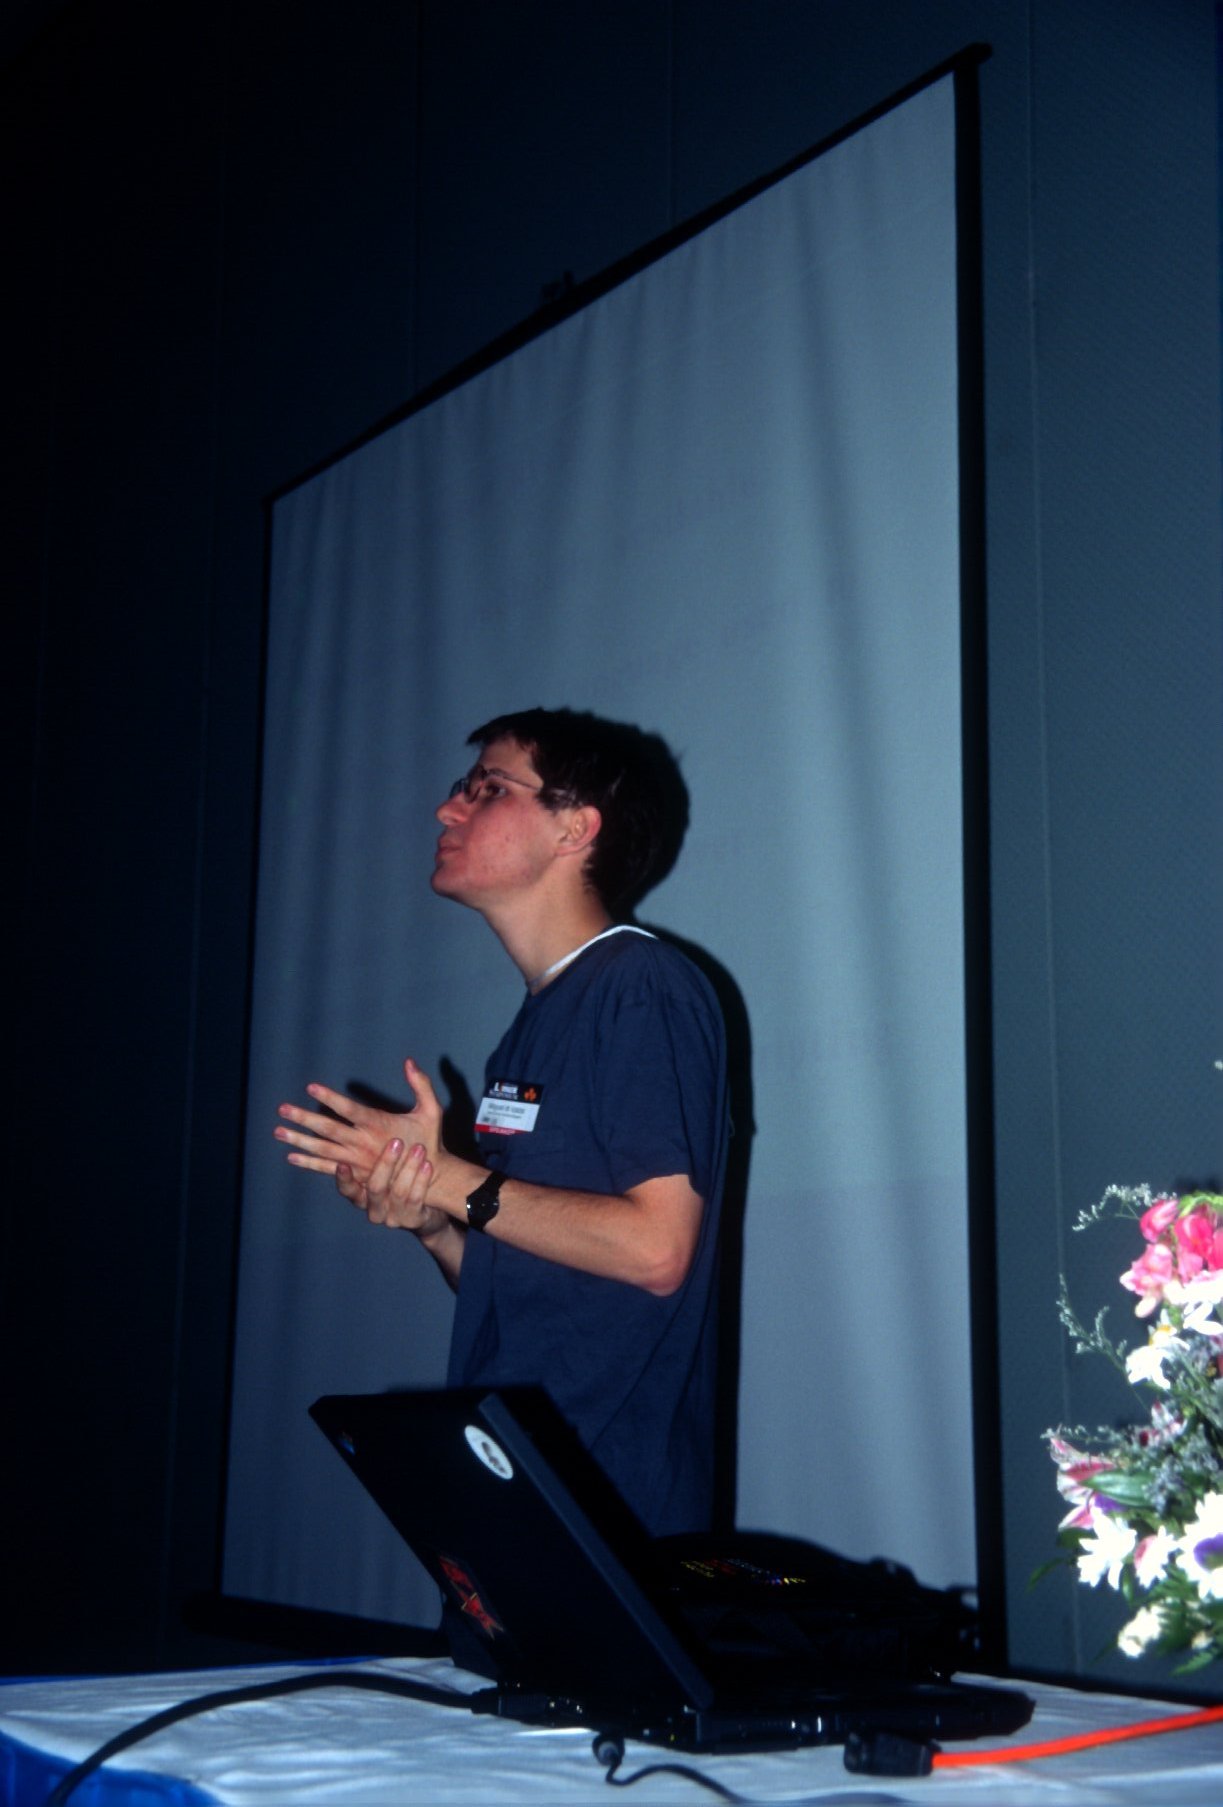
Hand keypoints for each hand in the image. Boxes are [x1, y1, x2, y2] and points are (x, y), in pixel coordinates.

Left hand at [275, 1057, 446, 1185]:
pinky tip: (291, 1157)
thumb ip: (421, 1084)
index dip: (329, 1098)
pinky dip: (309, 1163)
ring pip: (322, 1150)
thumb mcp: (431, 1110)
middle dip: (304, 1118)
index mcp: (378, 1125)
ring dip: (299, 1141)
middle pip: (328, 1130)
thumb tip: (408, 1061)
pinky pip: (327, 1169)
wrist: (429, 1178)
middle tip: (283, 1109)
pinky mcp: (355, 1175)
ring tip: (279, 1132)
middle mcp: (363, 1143)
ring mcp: (356, 1161)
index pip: (348, 1109)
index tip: (311, 1087)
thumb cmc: (428, 1141)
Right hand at [337, 1136, 449, 1236]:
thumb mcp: (384, 1163)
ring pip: (398, 1193)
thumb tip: (354, 1116)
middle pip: (374, 1189)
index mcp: (363, 1193)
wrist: (432, 1204)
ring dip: (409, 1168)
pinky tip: (428, 1165)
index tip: (343, 1163)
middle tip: (396, 1142)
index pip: (347, 1188)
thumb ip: (368, 1144)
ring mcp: (394, 1216)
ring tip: (419, 1148)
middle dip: (386, 1164)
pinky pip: (416, 1199)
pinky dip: (422, 1180)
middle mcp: (374, 1207)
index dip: (343, 1178)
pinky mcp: (413, 1219)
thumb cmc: (402, 1175)